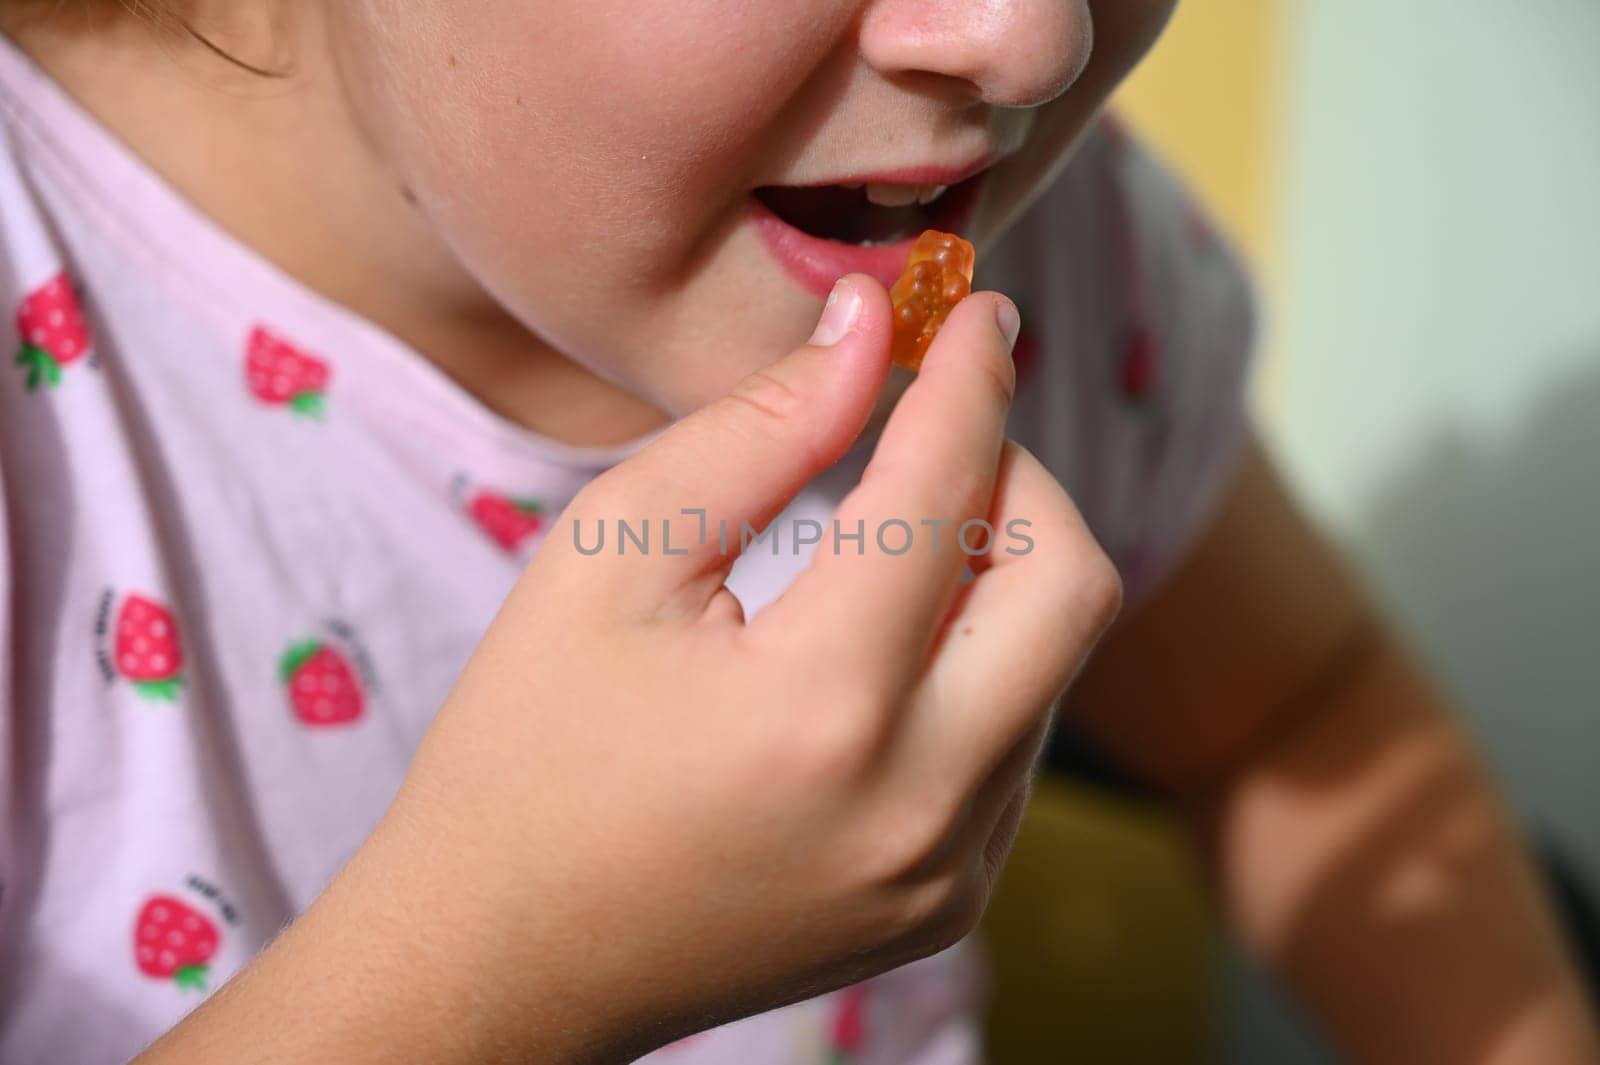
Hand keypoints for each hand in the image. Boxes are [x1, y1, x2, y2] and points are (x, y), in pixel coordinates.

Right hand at [139, 273, 1121, 1064]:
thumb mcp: (605, 559)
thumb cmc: (526, 747)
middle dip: (1021, 479)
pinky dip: (973, 667)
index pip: (947, 491)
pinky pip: (1014, 747)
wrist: (504, 958)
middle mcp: (916, 804)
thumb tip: (866, 331)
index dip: (970, 377)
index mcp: (819, 705)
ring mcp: (944, 872)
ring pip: (1051, 667)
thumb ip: (753, 431)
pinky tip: (879, 650)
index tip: (974, 311)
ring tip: (888, 542)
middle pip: (1070, 585)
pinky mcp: (944, 904)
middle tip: (939, 437)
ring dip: (995, 575)